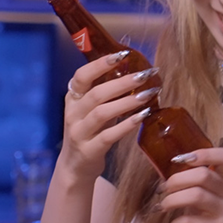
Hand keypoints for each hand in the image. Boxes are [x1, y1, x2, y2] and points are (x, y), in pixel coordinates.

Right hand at [61, 51, 159, 176]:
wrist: (75, 168)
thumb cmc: (89, 132)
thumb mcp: (91, 110)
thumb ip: (105, 93)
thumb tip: (133, 71)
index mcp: (73, 99)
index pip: (81, 76)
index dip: (100, 64)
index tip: (122, 54)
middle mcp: (73, 114)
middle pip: (96, 94)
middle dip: (122, 82)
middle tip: (145, 75)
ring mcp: (79, 133)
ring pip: (102, 113)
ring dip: (127, 102)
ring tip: (149, 94)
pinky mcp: (89, 151)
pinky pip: (109, 136)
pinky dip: (127, 125)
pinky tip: (143, 116)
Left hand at [156, 148, 222, 222]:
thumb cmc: (211, 213)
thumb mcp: (209, 194)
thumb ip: (194, 181)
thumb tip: (163, 172)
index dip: (204, 153)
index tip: (181, 159)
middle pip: (203, 175)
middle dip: (176, 180)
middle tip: (163, 189)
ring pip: (196, 196)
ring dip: (172, 200)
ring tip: (163, 206)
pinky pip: (191, 221)